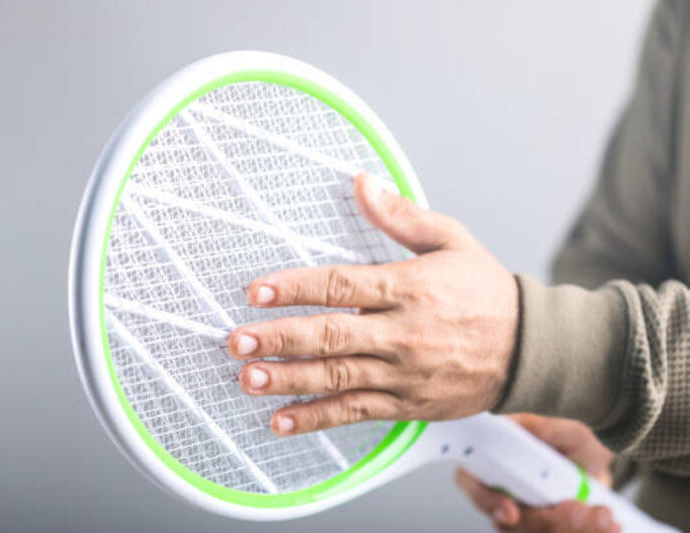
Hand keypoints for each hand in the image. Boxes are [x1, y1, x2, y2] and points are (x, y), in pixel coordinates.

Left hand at [227, 174, 519, 434]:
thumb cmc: (486, 292)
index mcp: (409, 288)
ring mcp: (403, 373)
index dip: (294, 287)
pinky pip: (355, 413)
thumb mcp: (451, 240)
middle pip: (331, 335)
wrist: (529, 350)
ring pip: (337, 378)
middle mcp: (402, 333)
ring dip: (289, 380)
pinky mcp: (406, 404)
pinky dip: (317, 419)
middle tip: (237, 340)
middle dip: (280, 338)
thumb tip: (362, 182)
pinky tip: (283, 421)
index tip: (256, 290)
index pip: (340, 285)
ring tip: (248, 378)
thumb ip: (402, 215)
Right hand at [454, 414, 617, 531]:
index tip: (512, 511)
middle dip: (548, 522)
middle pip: (510, 523)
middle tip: (579, 509)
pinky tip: (607, 525)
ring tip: (603, 514)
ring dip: (574, 530)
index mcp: (492, 461)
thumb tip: (519, 426)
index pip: (472, 484)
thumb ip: (544, 427)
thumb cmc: (577, 442)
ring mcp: (524, 519)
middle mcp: (502, 494)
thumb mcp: (567, 429)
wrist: (602, 464)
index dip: (486, 500)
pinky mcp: (545, 532)